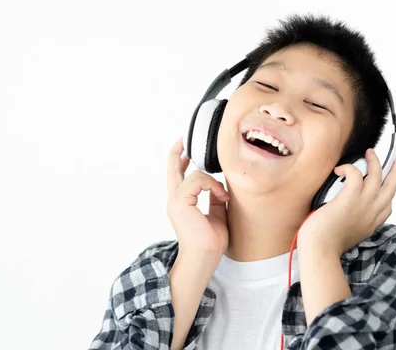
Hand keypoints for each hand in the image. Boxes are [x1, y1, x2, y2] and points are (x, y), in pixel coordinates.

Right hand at [166, 137, 229, 255]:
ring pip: (194, 174)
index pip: (178, 177)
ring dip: (213, 182)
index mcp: (182, 204)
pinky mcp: (180, 202)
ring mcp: (175, 201)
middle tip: (183, 139)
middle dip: (177, 152)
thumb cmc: (211, 242)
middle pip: (172, 170)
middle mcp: (175, 200)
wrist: (205, 256)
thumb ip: (214, 198)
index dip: (179, 161)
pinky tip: (221, 197)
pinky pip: (197, 180)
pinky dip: (212, 186)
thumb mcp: (216, 214)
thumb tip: (220, 186)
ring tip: (223, 197)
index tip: (185, 151)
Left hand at [297, 148, 395, 255]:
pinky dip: (350, 167)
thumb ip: (351, 224)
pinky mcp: (350, 198)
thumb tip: (344, 214)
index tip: (389, 185)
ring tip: (370, 152)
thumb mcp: (347, 236)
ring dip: (375, 161)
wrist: (320, 250)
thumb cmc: (326, 245)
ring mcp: (363, 204)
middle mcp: (372, 213)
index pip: (387, 207)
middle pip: (391, 188)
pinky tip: (340, 168)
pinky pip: (356, 174)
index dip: (389, 194)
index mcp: (371, 224)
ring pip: (377, 176)